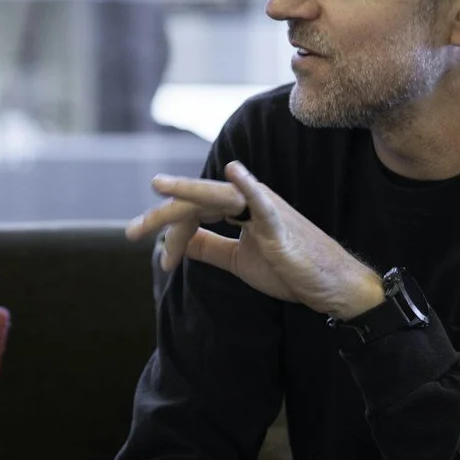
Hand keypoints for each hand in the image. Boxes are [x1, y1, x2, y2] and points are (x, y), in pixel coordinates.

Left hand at [127, 162, 384, 319]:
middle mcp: (248, 201)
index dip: (173, 234)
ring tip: (158, 187)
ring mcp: (265, 209)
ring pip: (218, 196)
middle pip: (197, 201)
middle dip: (163, 215)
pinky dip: (246, 185)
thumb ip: (210, 247)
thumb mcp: (238, 260)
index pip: (195, 212)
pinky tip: (231, 172)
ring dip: (186, 195)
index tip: (163, 261)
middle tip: (131, 231)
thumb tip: (179, 241)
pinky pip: (261, 202)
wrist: (329, 286)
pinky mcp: (280, 225)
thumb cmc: (289, 269)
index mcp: (238, 209)